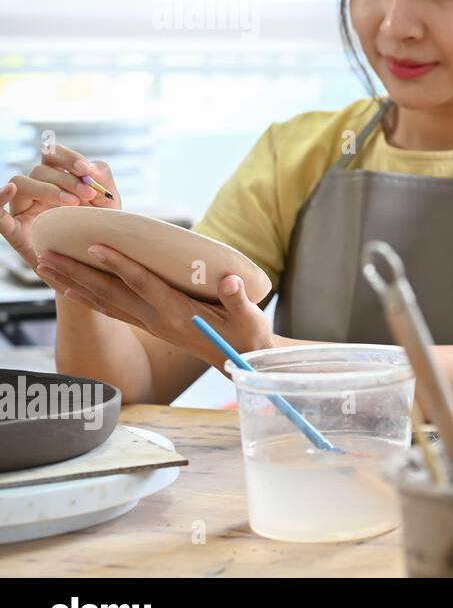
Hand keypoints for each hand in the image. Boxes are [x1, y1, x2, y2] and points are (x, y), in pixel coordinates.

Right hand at [1, 145, 118, 269]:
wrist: (95, 265)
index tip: (87, 171)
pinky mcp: (15, 229)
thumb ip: (104, 182)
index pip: (53, 155)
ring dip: (48, 188)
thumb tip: (92, 169)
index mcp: (58, 179)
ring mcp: (23, 208)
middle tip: (89, 194)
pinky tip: (9, 190)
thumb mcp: (109, 205)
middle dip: (67, 179)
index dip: (69, 158)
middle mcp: (37, 190)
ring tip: (72, 203)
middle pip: (41, 169)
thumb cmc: (101, 230)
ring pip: (22, 182)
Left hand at [35, 245, 271, 361]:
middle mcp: (158, 320)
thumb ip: (238, 299)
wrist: (241, 360)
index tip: (95, 247)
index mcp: (179, 314)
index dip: (119, 265)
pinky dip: (89, 299)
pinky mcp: (151, 325)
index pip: (143, 285)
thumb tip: (231, 280)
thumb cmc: (247, 335)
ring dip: (74, 284)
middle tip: (46, 256)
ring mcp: (151, 324)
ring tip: (47, 268)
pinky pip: (112, 310)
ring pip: (105, 302)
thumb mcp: (250, 317)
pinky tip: (72, 289)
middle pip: (110, 294)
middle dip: (77, 274)